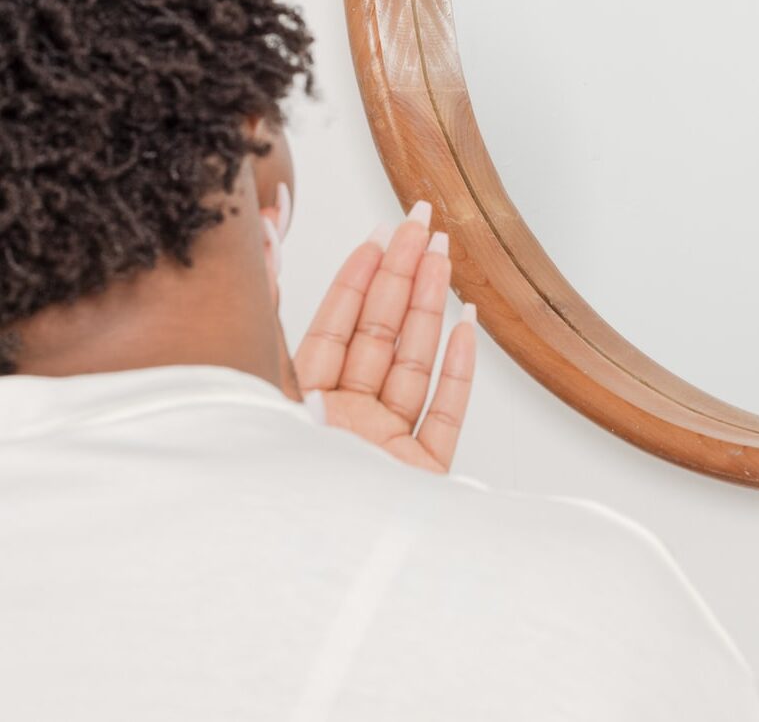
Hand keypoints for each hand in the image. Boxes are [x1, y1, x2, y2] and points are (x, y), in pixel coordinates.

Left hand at [262, 197, 476, 473]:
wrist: (307, 575)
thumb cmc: (272, 491)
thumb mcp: (252, 385)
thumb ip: (262, 311)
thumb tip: (260, 240)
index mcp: (299, 406)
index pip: (335, 327)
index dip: (359, 276)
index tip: (380, 235)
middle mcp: (344, 423)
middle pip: (380, 336)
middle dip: (403, 274)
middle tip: (423, 222)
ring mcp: (385, 449)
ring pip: (415, 364)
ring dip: (433, 306)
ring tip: (446, 257)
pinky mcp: (422, 479)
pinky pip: (446, 414)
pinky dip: (459, 370)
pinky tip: (467, 327)